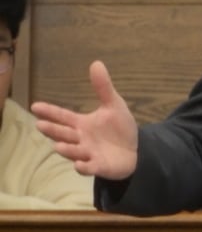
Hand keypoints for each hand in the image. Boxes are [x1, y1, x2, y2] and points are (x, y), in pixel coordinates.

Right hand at [32, 60, 138, 179]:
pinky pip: (89, 168)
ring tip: (58, 146)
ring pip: (73, 151)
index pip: (63, 116)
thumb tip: (96, 63)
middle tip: (41, 125)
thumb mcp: (113, 105)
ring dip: (66, 149)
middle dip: (53, 130)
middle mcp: (81, 139)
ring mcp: (88, 153)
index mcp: (82, 124)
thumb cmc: (119, 128)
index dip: (50, 112)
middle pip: (63, 134)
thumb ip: (103, 88)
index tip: (35, 106)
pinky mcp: (98, 166)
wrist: (135, 150)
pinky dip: (83, 167)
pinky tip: (79, 164)